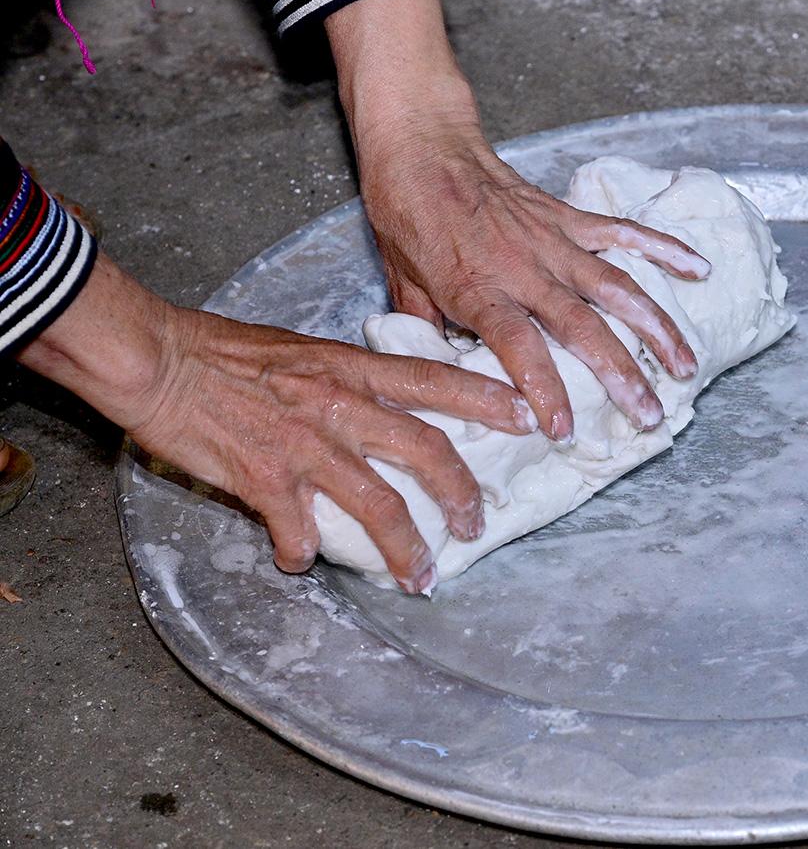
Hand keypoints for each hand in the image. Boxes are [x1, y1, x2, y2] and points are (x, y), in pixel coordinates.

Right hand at [19, 256, 534, 592]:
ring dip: (407, 549)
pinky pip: (298, 531)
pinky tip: (299, 561)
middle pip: (426, 451)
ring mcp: (305, 445)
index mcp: (352, 369)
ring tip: (422, 579)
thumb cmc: (225, 351)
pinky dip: (302, 553)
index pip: (438, 380)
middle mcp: (340, 405)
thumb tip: (383, 405)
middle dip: (462, 494)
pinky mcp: (265, 479)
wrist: (157, 358)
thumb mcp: (305, 350)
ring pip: (379, 505)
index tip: (527, 418)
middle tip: (478, 524)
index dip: (488, 400)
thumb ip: (349, 379)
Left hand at [325, 0, 709, 442]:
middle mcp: (526, 268)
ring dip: (656, 328)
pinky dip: (663, 249)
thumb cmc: (408, 220)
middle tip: (651, 414)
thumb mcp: (406, 289)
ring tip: (686, 365)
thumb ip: (434, 336)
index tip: (563, 427)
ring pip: (618, 288)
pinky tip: (698, 269)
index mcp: (480, 291)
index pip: (520, 348)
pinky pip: (624, 234)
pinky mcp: (569, 219)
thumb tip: (455, 377)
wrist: (423, 149)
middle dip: (623, 374)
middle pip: (584, 327)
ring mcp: (554, 241)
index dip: (545, 388)